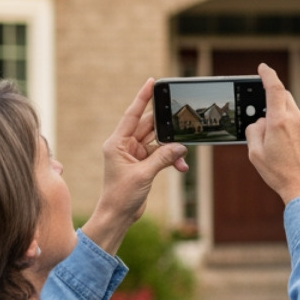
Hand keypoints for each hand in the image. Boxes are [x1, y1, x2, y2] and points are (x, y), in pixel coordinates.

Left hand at [83, 79, 187, 254]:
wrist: (118, 216)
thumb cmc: (120, 196)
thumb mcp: (143, 175)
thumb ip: (163, 158)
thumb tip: (180, 147)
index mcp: (117, 143)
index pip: (132, 115)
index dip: (143, 98)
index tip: (152, 82)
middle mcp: (125, 146)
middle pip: (149, 127)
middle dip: (166, 126)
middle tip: (182, 119)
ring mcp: (134, 155)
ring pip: (158, 142)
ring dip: (171, 148)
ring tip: (182, 155)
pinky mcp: (143, 165)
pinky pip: (162, 155)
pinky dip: (172, 160)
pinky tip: (180, 167)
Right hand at [246, 63, 299, 204]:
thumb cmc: (279, 173)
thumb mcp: (255, 154)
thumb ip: (254, 131)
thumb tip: (261, 121)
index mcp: (280, 122)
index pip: (275, 89)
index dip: (268, 75)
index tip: (263, 68)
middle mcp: (298, 120)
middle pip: (285, 98)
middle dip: (274, 99)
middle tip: (264, 112)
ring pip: (294, 113)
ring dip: (284, 119)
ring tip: (278, 144)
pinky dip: (295, 130)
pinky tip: (291, 150)